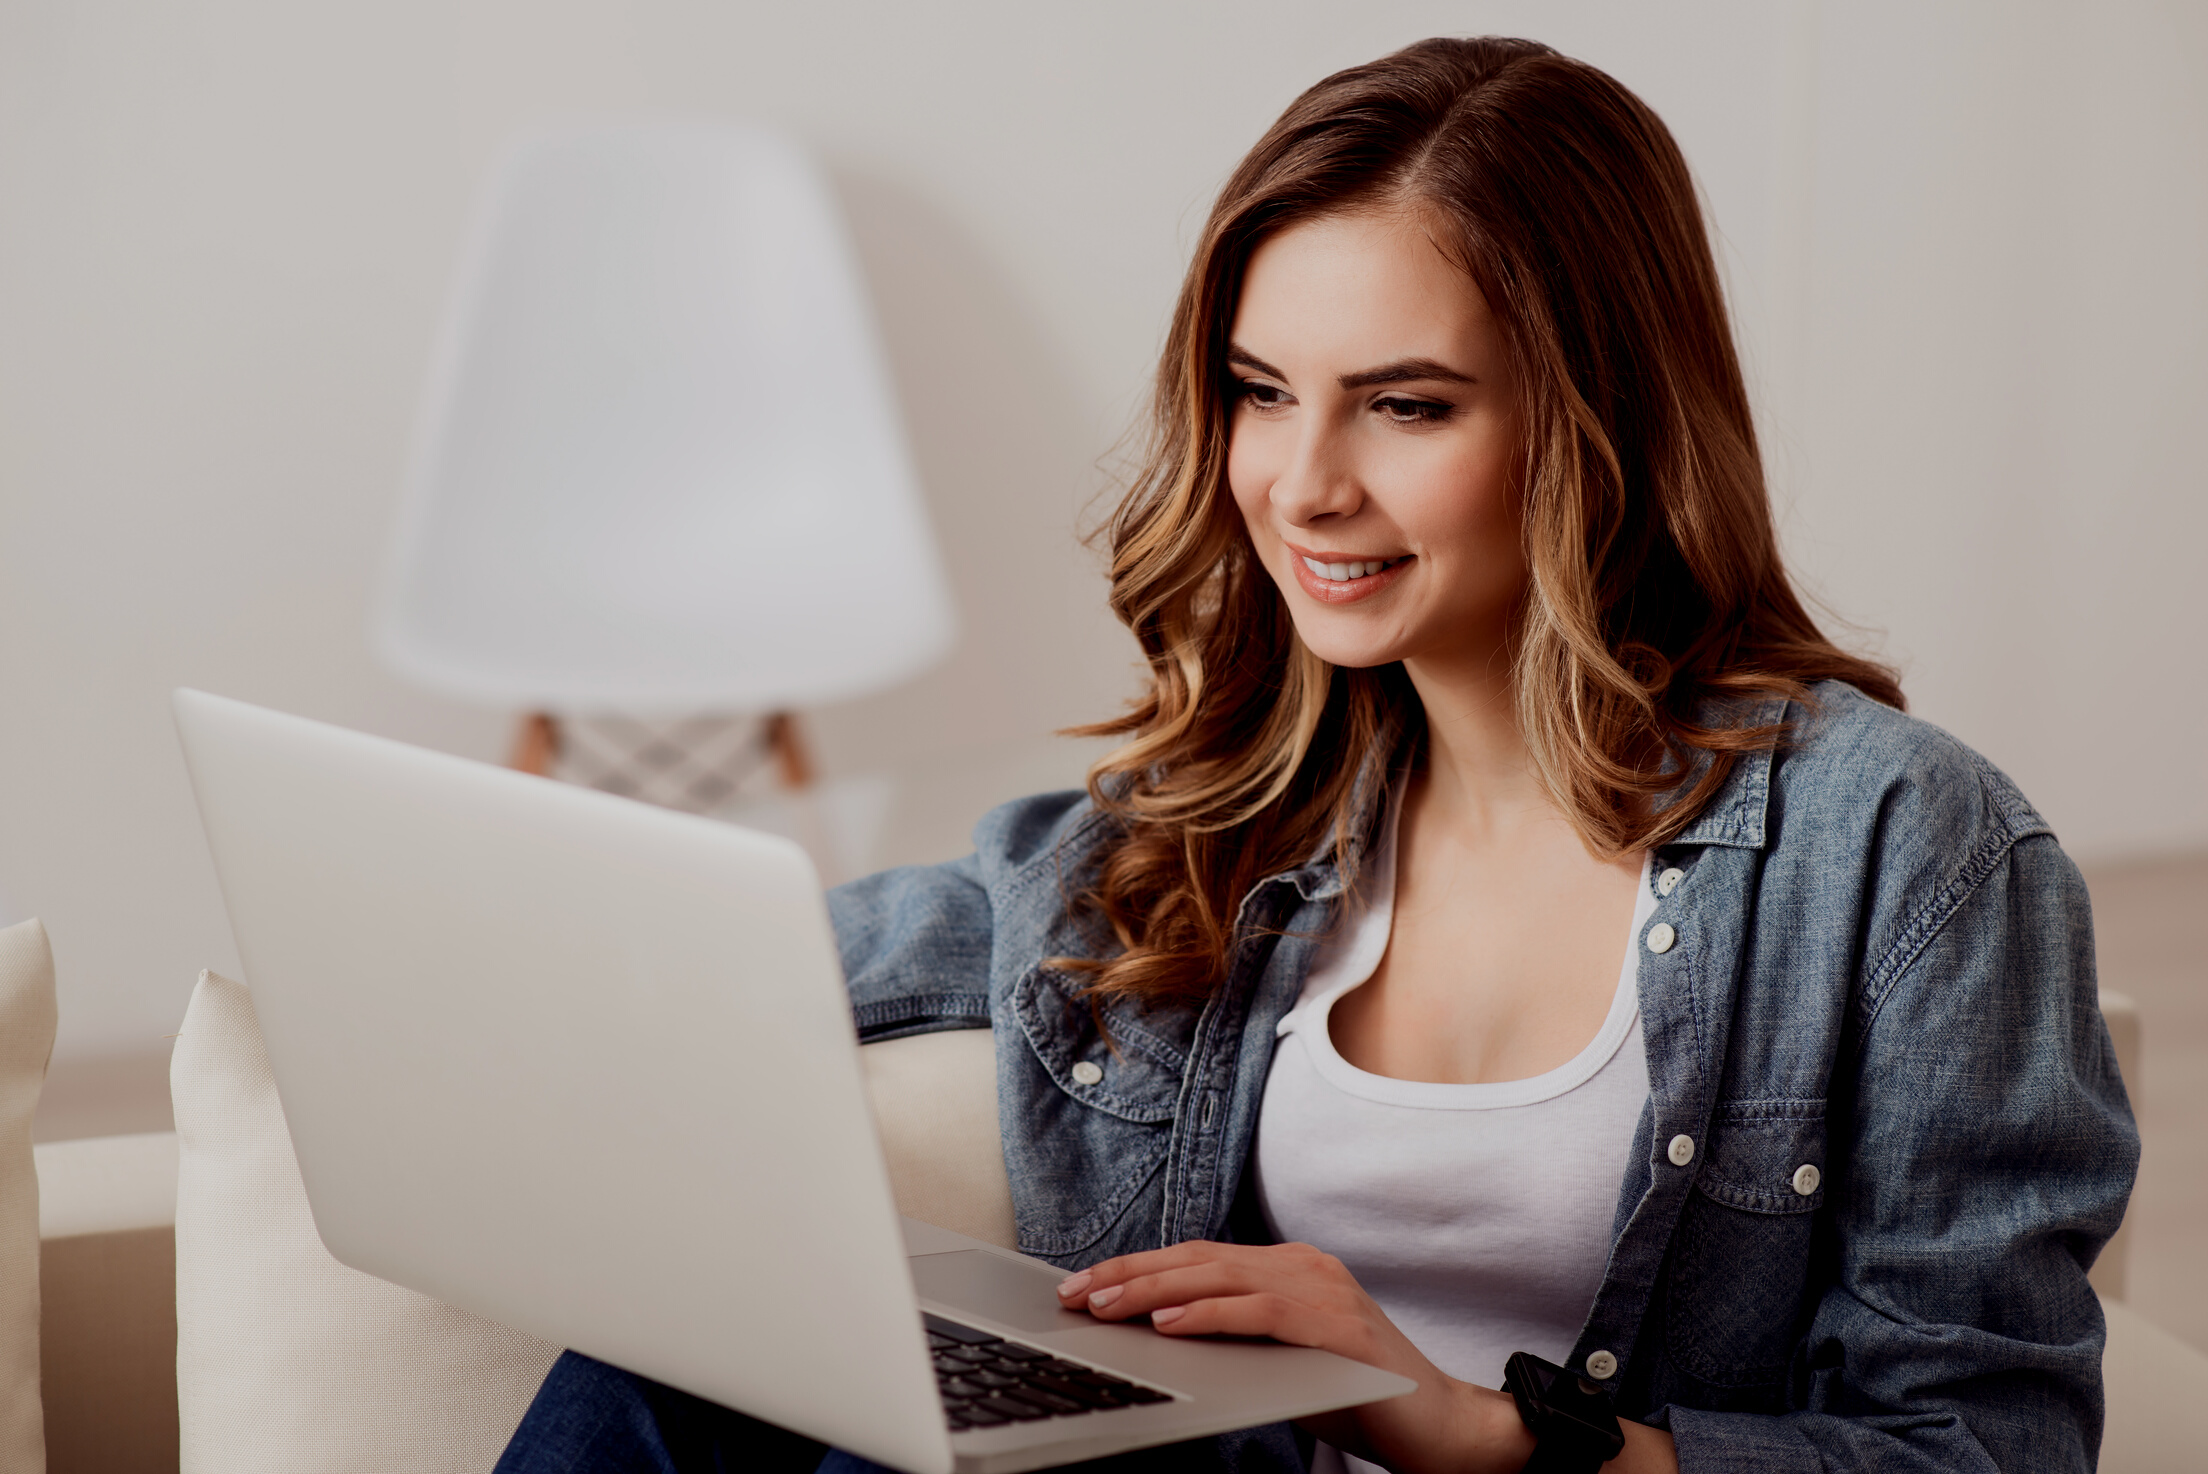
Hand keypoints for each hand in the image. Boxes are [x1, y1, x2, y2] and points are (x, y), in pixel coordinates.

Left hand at [1055, 1239, 1530, 1473]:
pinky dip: (1208, 1315)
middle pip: (1199, 1259)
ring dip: (1154, 1291)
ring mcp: (1323, 1288)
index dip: (1139, 1268)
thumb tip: (1159, 1337)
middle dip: (1131, 1274)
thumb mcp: (1281, 1359)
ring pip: (1220, 1278)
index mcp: (1290, 1267)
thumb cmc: (1357, 1396)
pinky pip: (1258, 1312)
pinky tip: (1168, 1323)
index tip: (1086, 1284)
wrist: (1439, 1425)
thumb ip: (1235, 1338)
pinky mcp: (1335, 1323)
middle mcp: (1304, 1265)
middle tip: (1076, 1293)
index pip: (1199, 1258)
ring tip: (1105, 1306)